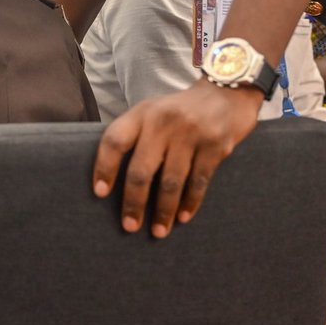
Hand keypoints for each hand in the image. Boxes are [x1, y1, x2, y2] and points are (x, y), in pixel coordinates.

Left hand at [93, 78, 260, 237]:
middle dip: (134, 202)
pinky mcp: (216, 146)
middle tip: (129, 226)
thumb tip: (110, 175)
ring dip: (163, 210)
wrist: (226, 92)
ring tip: (158, 232)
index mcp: (142, 113)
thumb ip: (134, 135)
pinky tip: (182, 218)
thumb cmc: (179, 109)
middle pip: (142, 169)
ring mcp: (191, 134)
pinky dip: (190, 203)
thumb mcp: (151, 111)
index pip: (115, 141)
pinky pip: (199, 182)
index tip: (99, 193)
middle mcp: (163, 122)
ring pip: (171, 181)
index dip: (104, 167)